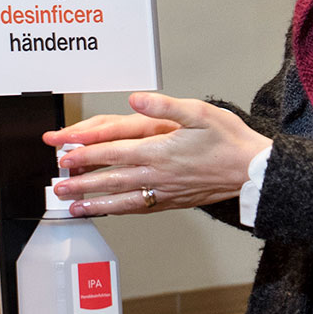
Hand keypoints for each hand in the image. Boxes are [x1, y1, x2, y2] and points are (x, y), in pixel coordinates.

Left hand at [41, 91, 271, 215]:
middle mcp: (158, 175)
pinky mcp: (173, 202)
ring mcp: (164, 191)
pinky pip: (140, 209)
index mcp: (160, 151)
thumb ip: (165, 106)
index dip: (85, 154)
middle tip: (58, 186)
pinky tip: (109, 213)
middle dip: (81, 183)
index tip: (64, 155)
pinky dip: (119, 212)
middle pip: (110, 180)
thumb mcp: (200, 112)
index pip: (113, 153)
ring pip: (122, 200)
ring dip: (95, 203)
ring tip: (73, 207)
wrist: (254, 170)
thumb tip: (136, 100)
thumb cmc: (229, 140)